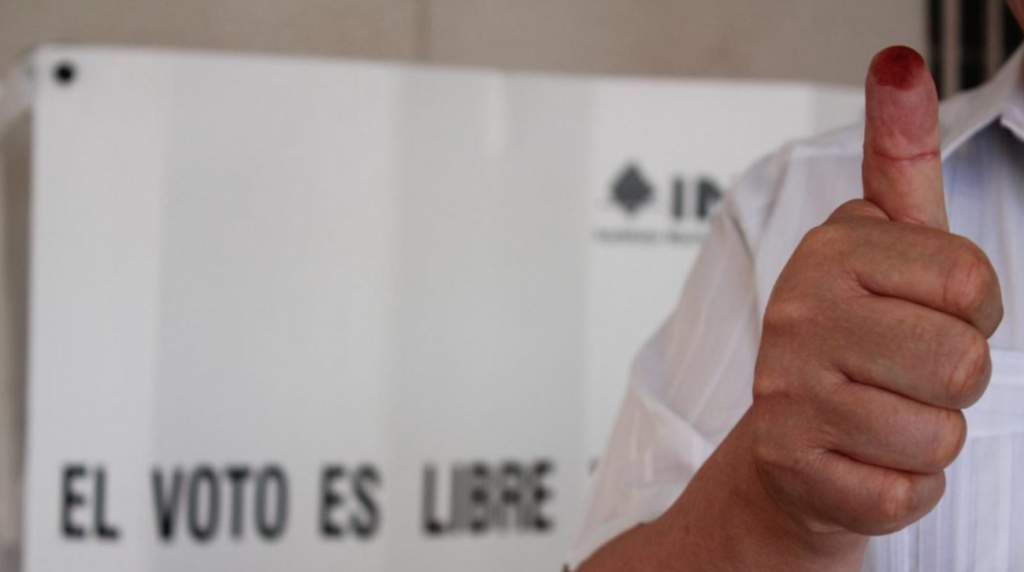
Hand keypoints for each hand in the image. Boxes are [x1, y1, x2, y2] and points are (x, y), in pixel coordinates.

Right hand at [751, 46, 1002, 536]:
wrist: (788, 442)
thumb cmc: (852, 339)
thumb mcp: (883, 245)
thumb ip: (899, 156)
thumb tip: (898, 61)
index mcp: (828, 253)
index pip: (972, 282)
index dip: (972, 310)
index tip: (926, 311)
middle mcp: (796, 315)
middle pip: (962, 364)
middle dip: (952, 380)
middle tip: (900, 371)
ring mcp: (787, 392)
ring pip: (938, 433)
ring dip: (926, 435)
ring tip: (878, 413)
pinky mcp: (792, 464)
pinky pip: (906, 490)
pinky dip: (901, 485)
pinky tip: (862, 456)